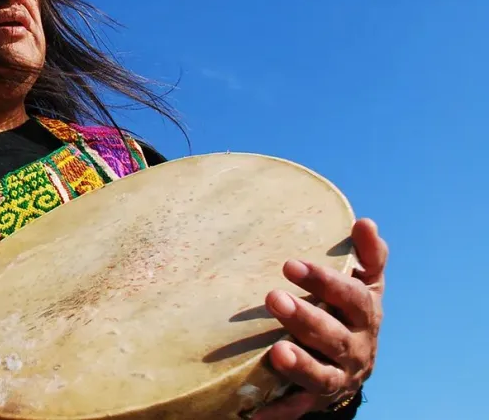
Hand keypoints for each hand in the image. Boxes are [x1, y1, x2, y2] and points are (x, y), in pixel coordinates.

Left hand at [253, 218, 386, 419]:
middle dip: (305, 318)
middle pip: (333, 335)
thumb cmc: (351, 311)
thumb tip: (365, 222)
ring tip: (276, 352)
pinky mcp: (316, 400)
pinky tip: (255, 412)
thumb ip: (367, 256)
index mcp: (366, 315)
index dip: (324, 281)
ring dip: (299, 364)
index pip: (352, 296)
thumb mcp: (365, 284)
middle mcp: (356, 348)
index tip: (289, 265)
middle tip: (273, 298)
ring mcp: (338, 377)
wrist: (354, 365)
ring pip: (321, 375)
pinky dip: (279, 411)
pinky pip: (298, 407)